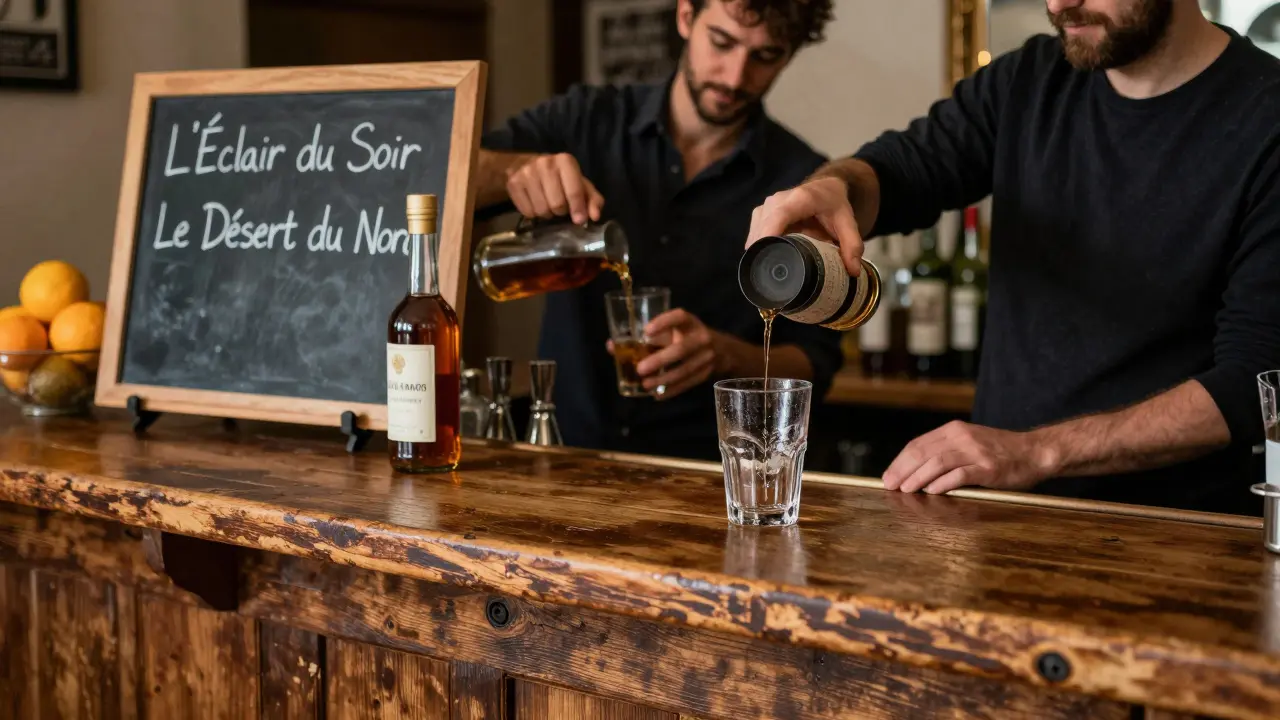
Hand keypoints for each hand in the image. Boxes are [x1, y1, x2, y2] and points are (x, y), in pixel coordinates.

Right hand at [506, 153, 603, 224]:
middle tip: (560, 206)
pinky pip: (527, 212)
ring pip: (541, 210)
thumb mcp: (580, 183)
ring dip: (547, 213)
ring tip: (547, 204)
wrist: (525, 163)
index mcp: (565, 161)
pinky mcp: (513, 183)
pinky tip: (535, 203)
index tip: (579, 220)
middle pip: (557, 204)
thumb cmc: (559, 176)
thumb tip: (594, 216)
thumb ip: (592, 199)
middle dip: (561, 211)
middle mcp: (545, 163)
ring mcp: (526, 173)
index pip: (574, 191)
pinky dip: (533, 213)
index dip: (578, 209)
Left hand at [631, 309, 721, 399]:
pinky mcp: (707, 373)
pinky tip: (657, 395)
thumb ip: (646, 338)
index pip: (679, 317)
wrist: (722, 351)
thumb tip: (611, 346)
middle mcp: (701, 337)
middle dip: (659, 360)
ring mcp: (706, 357)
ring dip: (663, 379)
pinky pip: (688, 383)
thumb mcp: (672, 331)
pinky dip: (672, 390)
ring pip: (684, 370)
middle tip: (639, 369)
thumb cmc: (686, 337)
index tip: (646, 331)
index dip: (663, 322)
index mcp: (690, 322)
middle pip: (680, 350)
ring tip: (645, 385)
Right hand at [746, 175, 863, 275]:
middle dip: (764, 251)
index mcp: (802, 198)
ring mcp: (768, 205)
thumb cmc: (835, 205)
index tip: (762, 253)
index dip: (769, 234)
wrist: (826, 188)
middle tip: (770, 276)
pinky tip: (768, 257)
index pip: (780, 216)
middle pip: (764, 226)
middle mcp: (780, 199)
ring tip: (771, 268)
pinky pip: (755, 232)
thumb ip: (852, 245)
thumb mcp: (848, 222)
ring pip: (756, 231)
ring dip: (762, 250)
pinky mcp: (761, 212)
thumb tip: (853, 271)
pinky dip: (760, 245)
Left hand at [882, 421, 1056, 494]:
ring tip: (905, 489)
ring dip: (917, 477)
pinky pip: (959, 475)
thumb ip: (945, 452)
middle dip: (902, 470)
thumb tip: (914, 471)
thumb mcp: (968, 443)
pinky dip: (942, 483)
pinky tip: (932, 491)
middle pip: (923, 452)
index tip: (888, 476)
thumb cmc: (999, 452)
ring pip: (937, 462)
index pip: (918, 444)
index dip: (899, 461)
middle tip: (890, 485)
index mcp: (954, 430)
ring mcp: (976, 452)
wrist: (1035, 452)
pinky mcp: (988, 468)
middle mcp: (962, 437)